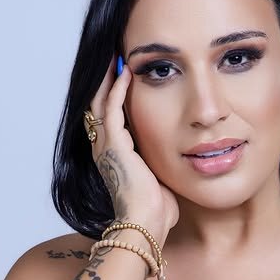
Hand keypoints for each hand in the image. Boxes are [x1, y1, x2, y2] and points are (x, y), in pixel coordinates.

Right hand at [88, 55, 178, 243]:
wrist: (146, 225)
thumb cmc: (156, 212)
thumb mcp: (160, 179)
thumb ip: (162, 163)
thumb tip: (180, 156)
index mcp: (114, 156)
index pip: (110, 116)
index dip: (115, 94)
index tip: (126, 74)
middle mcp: (104, 149)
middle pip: (99, 104)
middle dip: (106, 79)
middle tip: (116, 55)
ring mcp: (106, 147)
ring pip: (100, 101)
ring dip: (108, 77)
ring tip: (117, 55)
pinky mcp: (113, 146)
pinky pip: (112, 109)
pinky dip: (117, 89)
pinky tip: (126, 73)